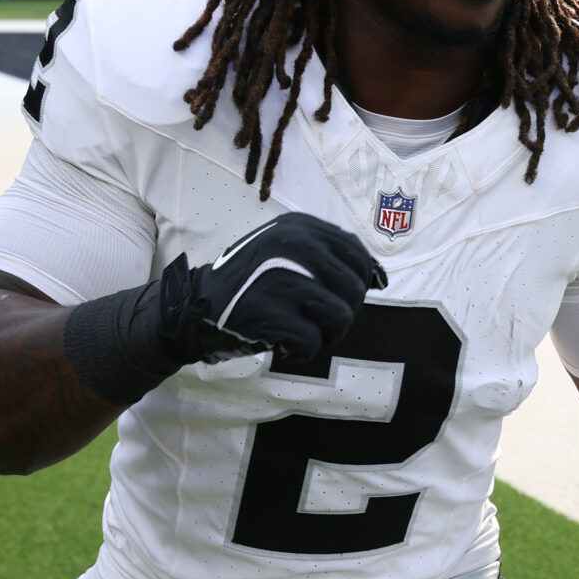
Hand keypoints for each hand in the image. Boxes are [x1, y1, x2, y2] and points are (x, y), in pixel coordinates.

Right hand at [163, 214, 385, 364]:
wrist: (199, 305)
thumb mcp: (288, 252)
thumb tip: (380, 278)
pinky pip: (313, 342)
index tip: (338, 298)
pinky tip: (282, 344)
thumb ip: (331, 257)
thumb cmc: (254, 283)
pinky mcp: (270, 313)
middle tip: (315, 320)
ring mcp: (281, 278)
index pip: (359, 257)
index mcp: (300, 227)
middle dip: (343, 314)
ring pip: (342, 318)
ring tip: (302, 332)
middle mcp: (293, 246)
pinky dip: (302, 351)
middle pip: (355, 290)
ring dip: (327, 335)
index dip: (359, 285)